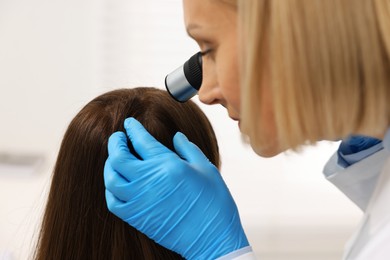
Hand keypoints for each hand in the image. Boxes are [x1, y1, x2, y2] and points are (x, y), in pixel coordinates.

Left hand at [104, 117, 248, 258]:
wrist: (212, 237)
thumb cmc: (213, 202)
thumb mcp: (205, 168)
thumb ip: (188, 149)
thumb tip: (176, 137)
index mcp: (168, 165)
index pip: (141, 140)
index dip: (133, 129)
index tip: (129, 123)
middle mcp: (149, 181)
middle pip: (118, 157)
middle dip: (116, 143)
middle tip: (118, 138)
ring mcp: (139, 200)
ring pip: (111, 178)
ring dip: (110, 165)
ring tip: (115, 159)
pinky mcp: (136, 217)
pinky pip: (113, 201)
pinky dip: (110, 189)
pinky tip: (117, 183)